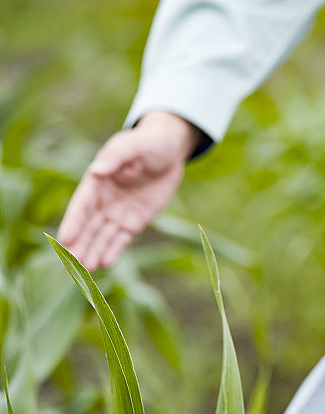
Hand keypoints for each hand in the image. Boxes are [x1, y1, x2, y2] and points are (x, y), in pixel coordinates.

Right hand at [57, 110, 200, 270]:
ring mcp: (118, 212)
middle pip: (89, 226)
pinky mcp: (134, 221)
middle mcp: (103, 200)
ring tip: (86, 270)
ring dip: (93, 251)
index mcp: (97, 181)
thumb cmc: (147, 143)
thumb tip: (97, 170)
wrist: (169, 152)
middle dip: (81, 244)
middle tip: (72, 263)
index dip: (73, 222)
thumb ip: (117, 157)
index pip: (82, 205)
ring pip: (102, 236)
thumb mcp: (133, 145)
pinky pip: (121, 239)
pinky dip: (113, 251)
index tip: (65, 239)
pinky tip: (105, 263)